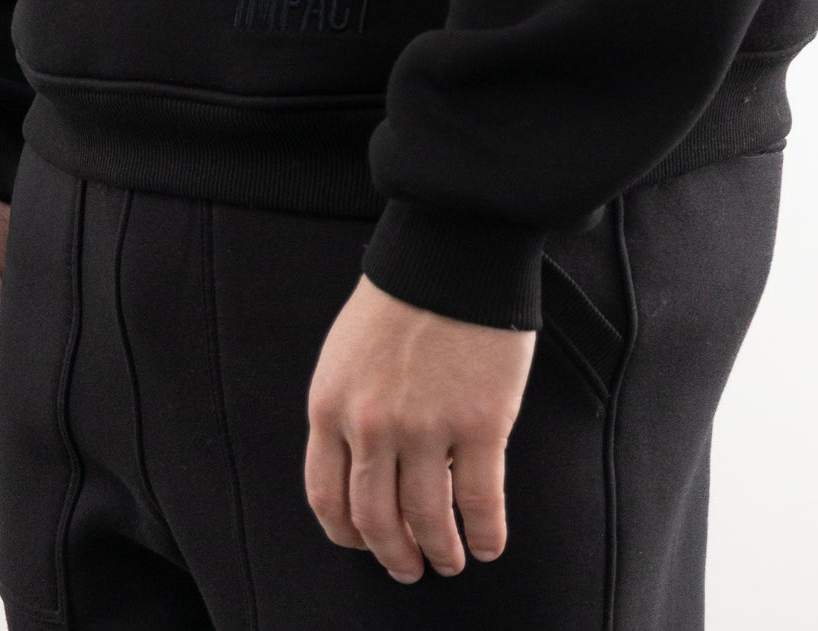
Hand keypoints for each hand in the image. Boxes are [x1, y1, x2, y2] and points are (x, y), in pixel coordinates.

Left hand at [305, 272, 535, 580]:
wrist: (451, 249)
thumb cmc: (402, 293)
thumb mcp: (346, 350)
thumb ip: (347, 406)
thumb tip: (363, 465)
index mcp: (330, 405)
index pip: (328, 497)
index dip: (349, 534)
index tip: (366, 545)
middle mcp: (370, 426)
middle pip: (376, 519)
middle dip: (394, 555)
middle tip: (410, 568)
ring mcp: (425, 428)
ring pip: (428, 519)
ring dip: (441, 552)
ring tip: (451, 560)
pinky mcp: (479, 425)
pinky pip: (480, 502)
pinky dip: (484, 534)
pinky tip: (488, 545)